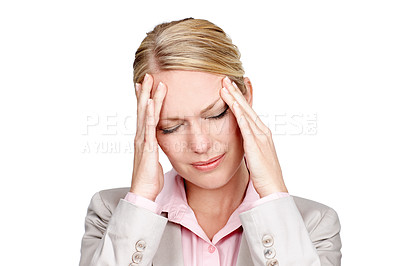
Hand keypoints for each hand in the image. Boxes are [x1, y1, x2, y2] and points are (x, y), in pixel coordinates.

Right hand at [130, 73, 166, 200]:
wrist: (143, 192)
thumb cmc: (149, 177)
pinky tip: (152, 102)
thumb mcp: (154, 158)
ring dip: (148, 96)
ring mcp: (142, 140)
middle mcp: (140, 136)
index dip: (144, 99)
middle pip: (142, 109)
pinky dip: (150, 114)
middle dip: (145, 91)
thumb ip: (155, 147)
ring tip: (151, 81)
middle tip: (148, 75)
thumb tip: (158, 142)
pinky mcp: (147, 147)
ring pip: (145, 114)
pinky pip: (149, 127)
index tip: (146, 85)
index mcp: (143, 138)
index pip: (144, 114)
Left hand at [220, 76, 287, 196]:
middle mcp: (262, 131)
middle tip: (225, 79)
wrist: (274, 187)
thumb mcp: (255, 153)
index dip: (238, 98)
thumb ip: (250, 143)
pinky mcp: (256, 146)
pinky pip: (247, 128)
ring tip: (225, 87)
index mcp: (262, 133)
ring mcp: (260, 137)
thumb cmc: (264, 173)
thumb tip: (242, 138)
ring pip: (245, 114)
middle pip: (246, 108)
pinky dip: (240, 116)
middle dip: (235, 93)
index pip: (248, 111)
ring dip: (235, 99)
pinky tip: (233, 106)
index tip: (228, 87)